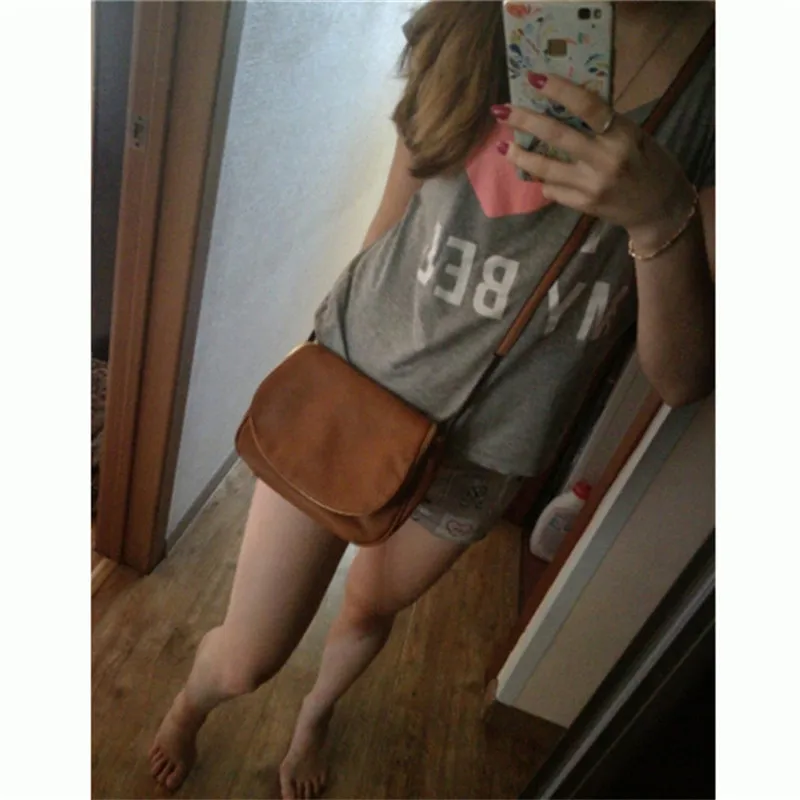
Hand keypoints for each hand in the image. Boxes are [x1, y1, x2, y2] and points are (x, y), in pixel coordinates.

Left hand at [492, 73, 695, 250]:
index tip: (534, 79)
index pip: (587, 106)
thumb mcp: (634, 136)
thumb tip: (563, 106)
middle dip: (524, 121)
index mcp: (621, 134)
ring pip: (545, 168)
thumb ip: (602, 125)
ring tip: (502, 147)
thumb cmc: (649, 164)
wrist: (659, 209)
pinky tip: (536, 174)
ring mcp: (592, 185)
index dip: (559, 90)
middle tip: (501, 111)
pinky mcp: (584, 206)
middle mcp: (605, 160)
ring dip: (520, 156)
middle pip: (556, 136)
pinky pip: (553, 190)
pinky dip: (542, 180)